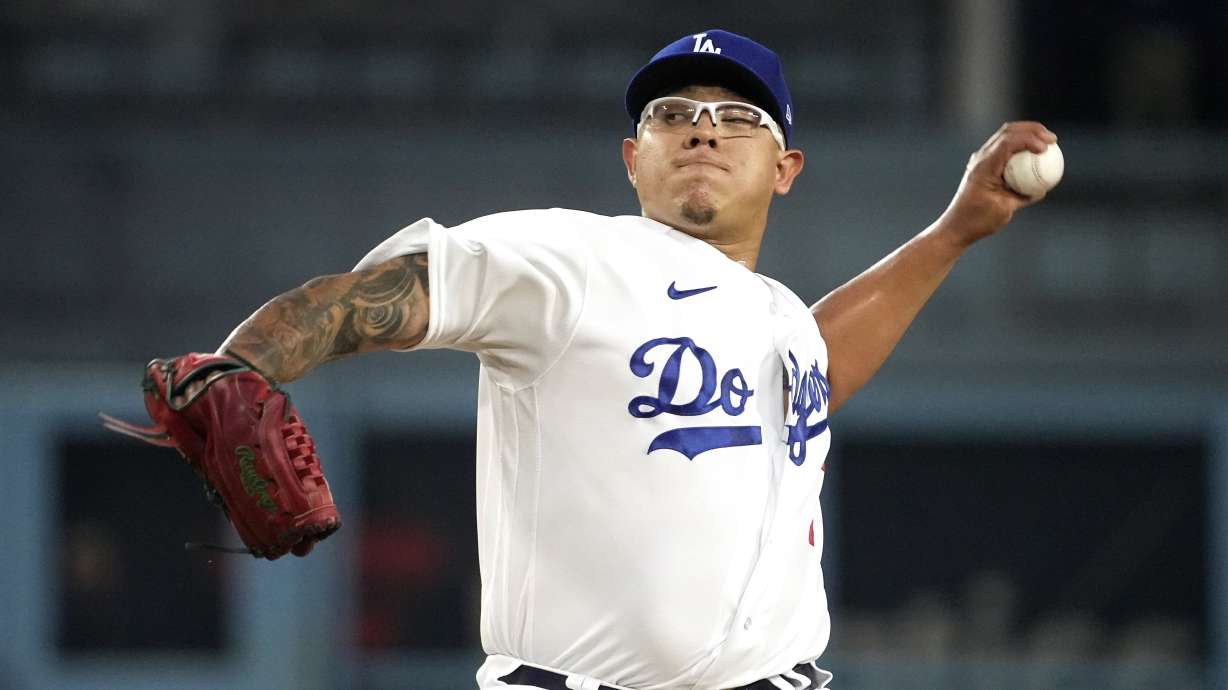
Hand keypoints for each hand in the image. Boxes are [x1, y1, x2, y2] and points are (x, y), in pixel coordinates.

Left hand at [936, 121, 1056, 246]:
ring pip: (1005, 136)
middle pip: (1008, 132)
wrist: (956, 227)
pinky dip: (1020, 147)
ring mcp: (980, 160)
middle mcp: (981, 159)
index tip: (1046, 147)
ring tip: (1046, 141)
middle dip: (1032, 130)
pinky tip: (1034, 154)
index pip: (1008, 143)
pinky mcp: (983, 166)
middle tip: (1052, 139)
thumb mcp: (1004, 209)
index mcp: (984, 167)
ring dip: (1026, 134)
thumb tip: (1042, 189)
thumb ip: (1023, 196)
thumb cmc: (978, 221)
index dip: (1030, 139)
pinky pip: (1003, 150)